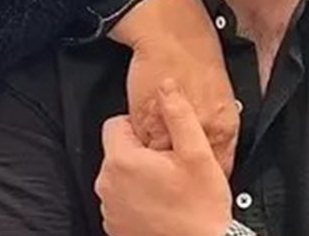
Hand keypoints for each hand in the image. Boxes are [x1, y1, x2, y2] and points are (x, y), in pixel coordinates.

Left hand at [96, 80, 233, 235]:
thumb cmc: (200, 207)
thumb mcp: (197, 153)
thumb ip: (179, 115)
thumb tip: (167, 86)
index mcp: (122, 161)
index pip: (115, 123)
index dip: (142, 126)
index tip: (164, 139)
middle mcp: (108, 184)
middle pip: (118, 151)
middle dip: (143, 152)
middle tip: (173, 164)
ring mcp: (109, 208)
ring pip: (121, 175)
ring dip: (141, 176)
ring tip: (171, 185)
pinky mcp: (115, 226)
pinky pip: (123, 199)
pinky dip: (140, 198)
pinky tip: (164, 203)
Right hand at [110, 0, 238, 174]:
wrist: (172, 34)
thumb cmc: (198, 60)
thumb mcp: (222, 97)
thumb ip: (218, 129)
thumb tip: (213, 160)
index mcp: (225, 125)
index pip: (219, 169)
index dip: (208, 180)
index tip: (200, 185)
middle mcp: (202, 129)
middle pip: (190, 172)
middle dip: (181, 176)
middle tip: (175, 177)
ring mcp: (172, 127)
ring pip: (163, 163)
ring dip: (159, 166)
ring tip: (156, 164)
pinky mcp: (145, 120)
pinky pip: (142, 147)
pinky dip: (142, 148)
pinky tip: (144, 140)